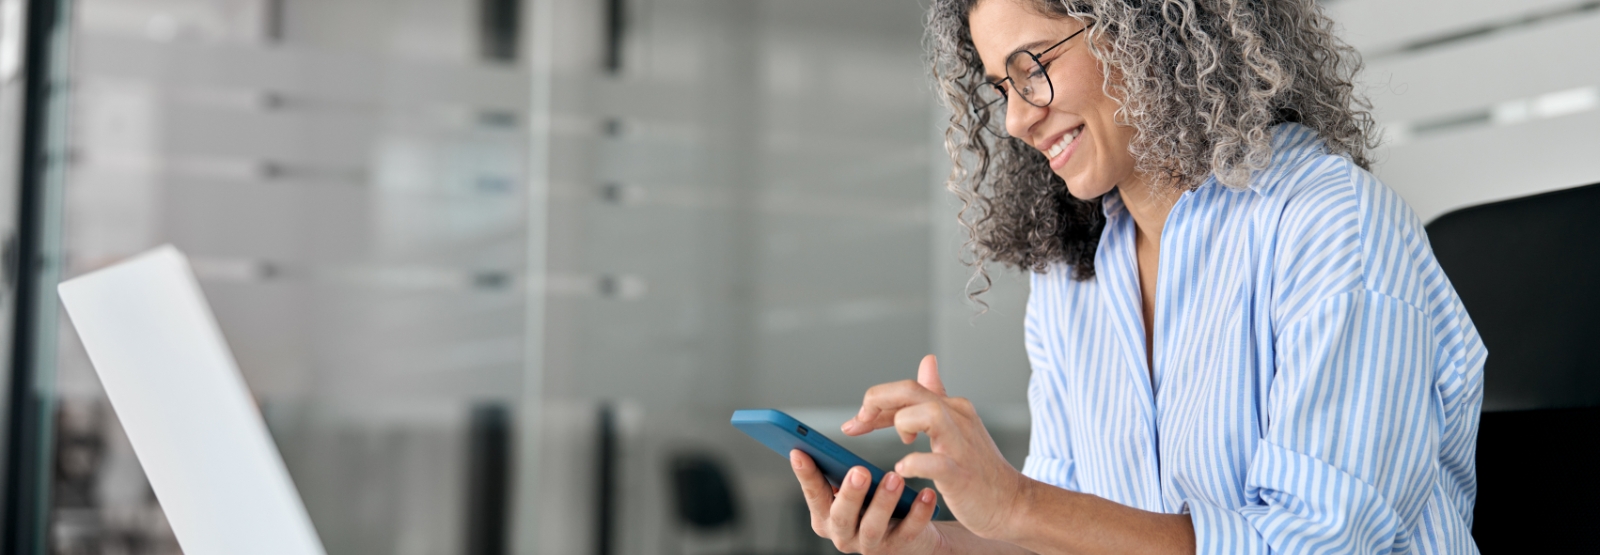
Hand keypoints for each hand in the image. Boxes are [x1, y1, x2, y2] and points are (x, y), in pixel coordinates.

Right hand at [790, 450, 941, 553]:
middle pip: (841, 516)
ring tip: (895, 478)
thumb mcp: (853, 489)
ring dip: (883, 502)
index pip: (813, 493)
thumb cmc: (874, 505)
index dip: (805, 474)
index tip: (800, 451)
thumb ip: (839, 471)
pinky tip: (926, 494)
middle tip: (859, 470)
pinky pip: (908, 531)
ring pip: (872, 527)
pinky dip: (918, 513)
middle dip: (849, 493)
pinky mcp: (899, 547)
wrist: (910, 536)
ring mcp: (870, 544)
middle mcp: (843, 533)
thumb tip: (827, 438)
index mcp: (826, 516)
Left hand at [842, 355, 1029, 539]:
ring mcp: (961, 445)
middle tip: (859, 424)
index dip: (875, 403)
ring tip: (900, 443)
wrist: (1012, 503)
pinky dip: (913, 464)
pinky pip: (934, 463)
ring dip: (902, 424)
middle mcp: (957, 418)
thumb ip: (937, 395)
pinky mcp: (962, 474)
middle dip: (877, 401)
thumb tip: (927, 361)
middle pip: (912, 390)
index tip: (855, 423)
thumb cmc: (979, 468)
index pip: (905, 389)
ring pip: (929, 414)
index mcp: (951, 407)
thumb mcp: (957, 425)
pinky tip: (904, 471)